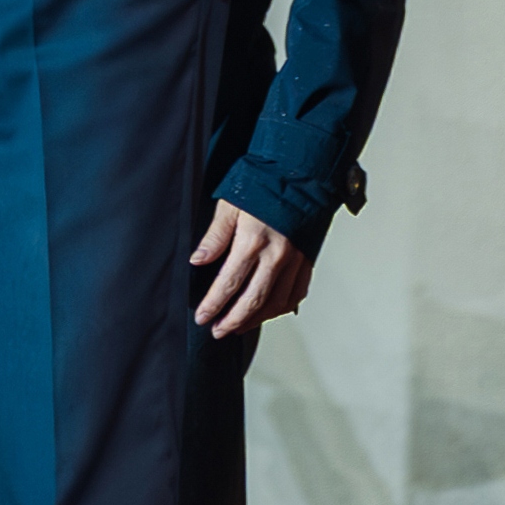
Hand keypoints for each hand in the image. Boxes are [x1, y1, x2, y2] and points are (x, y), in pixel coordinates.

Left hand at [188, 199, 315, 340]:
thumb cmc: (262, 186)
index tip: (203, 317)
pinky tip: (268, 311)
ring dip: (255, 319)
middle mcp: (276, 256)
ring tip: (238, 326)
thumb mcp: (230, 205)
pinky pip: (295, 294)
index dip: (213, 304)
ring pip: (275, 303)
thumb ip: (215, 236)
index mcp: (253, 241)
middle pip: (252, 301)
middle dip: (232, 321)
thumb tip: (198, 260)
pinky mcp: (307, 261)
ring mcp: (294, 261)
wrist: (300, 174)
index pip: (228, 283)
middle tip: (218, 330)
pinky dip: (280, 308)